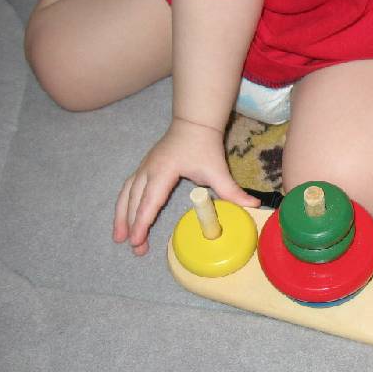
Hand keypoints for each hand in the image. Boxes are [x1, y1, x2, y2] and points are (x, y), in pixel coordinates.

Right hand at [113, 117, 259, 254]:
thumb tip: (254, 206)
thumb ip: (232, 191)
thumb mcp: (218, 170)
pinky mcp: (144, 168)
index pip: (150, 201)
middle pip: (134, 201)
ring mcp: (143, 168)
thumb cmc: (205, 146)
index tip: (136, 241)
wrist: (194, 123)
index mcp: (163, 172)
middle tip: (134, 248)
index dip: (142, 222)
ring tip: (118, 237)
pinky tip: (124, 218)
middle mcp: (148, 170)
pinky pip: (129, 189)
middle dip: (131, 225)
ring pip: (126, 195)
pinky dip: (124, 205)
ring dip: (121, 217)